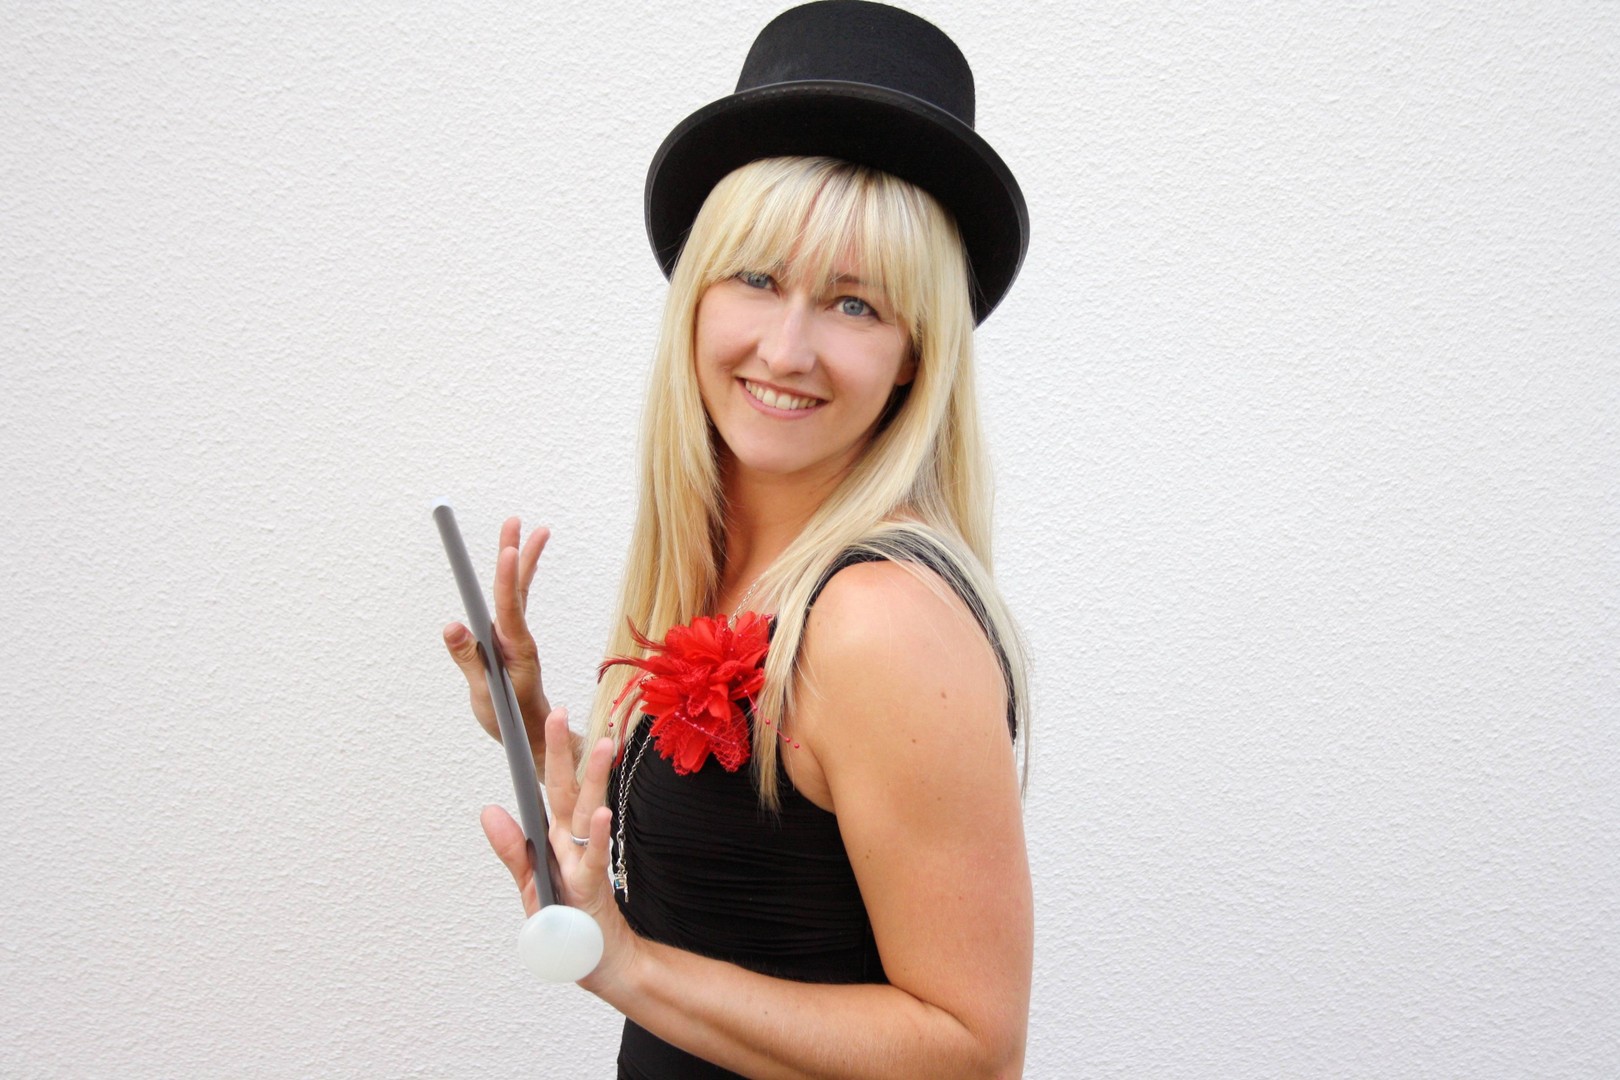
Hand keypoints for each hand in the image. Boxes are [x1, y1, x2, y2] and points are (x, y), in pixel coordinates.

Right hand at [444, 517, 550, 756]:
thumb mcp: (485, 693)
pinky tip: (513, 570)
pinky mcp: (510, 643)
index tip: (510, 549)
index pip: (508, 606)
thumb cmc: (511, 718)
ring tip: (525, 532)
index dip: (507, 577)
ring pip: (516, 594)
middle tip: (517, 521)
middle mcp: (518, 637)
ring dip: (520, 561)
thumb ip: (469, 658)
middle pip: (516, 588)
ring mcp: (515, 638)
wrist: (534, 735)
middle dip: (517, 553)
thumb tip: (452, 625)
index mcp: (515, 648)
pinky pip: (511, 607)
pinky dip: (512, 583)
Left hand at [482, 706, 640, 990]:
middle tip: (562, 711)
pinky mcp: (591, 889)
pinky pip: (594, 858)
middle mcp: (572, 843)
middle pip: (567, 789)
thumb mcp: (530, 884)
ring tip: (603, 745)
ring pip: (587, 813)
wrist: (599, 961)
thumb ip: (512, 848)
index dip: (548, 753)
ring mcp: (584, 862)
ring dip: (595, 779)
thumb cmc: (566, 923)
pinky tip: (603, 813)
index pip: (551, 787)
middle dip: (564, 750)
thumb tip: (488, 809)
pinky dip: (598, 836)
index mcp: (556, 838)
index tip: (547, 716)